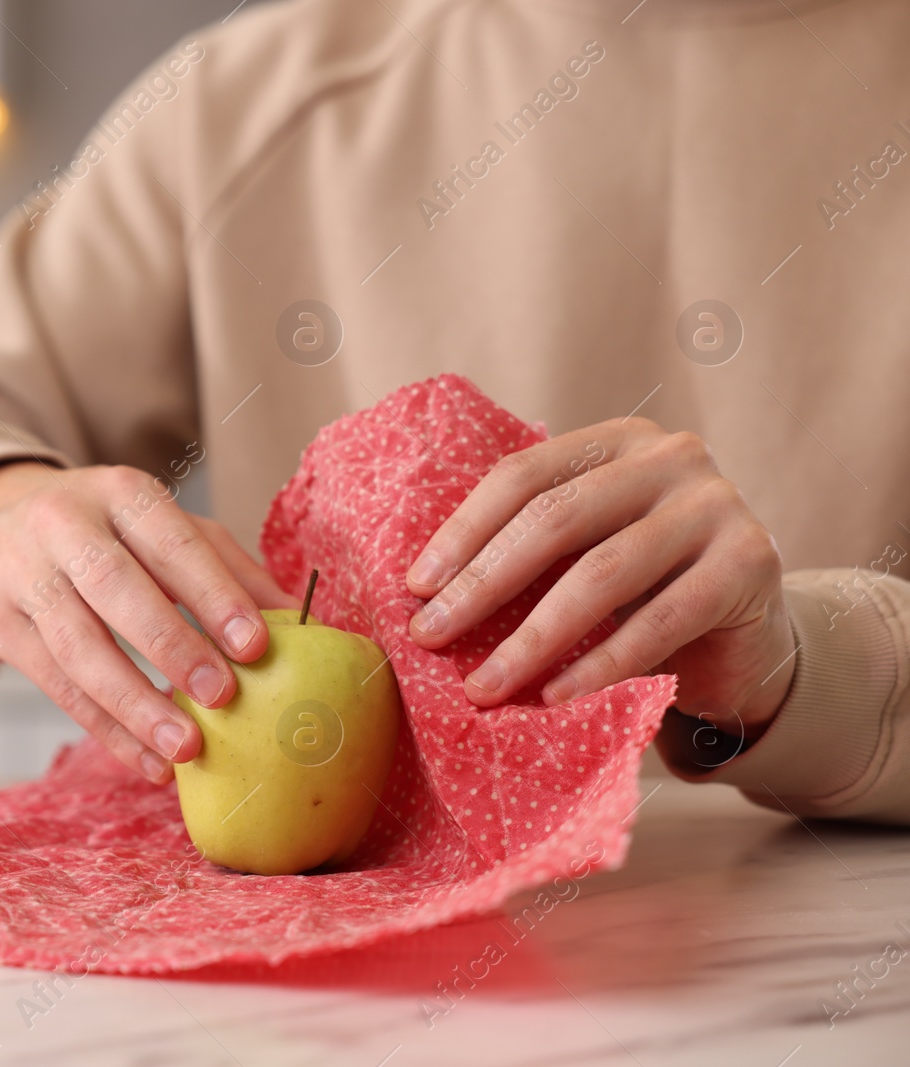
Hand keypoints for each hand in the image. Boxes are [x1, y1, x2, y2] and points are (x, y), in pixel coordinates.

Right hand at [0, 461, 297, 782]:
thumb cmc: (97, 530)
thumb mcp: (156, 526)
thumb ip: (225, 565)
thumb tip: (299, 618)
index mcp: (119, 492)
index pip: (171, 541)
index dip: (214, 593)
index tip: (255, 645)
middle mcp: (63, 525)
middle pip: (115, 586)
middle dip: (171, 645)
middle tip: (223, 695)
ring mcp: (23, 575)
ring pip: (78, 646)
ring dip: (134, 703)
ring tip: (185, 747)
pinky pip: (57, 686)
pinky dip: (106, 729)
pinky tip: (148, 760)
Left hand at [404, 419, 795, 735]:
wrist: (746, 636)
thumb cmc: (640, 592)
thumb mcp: (583, 552)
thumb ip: (527, 550)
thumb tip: (424, 594)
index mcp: (616, 441)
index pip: (523, 475)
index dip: (464, 531)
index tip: (416, 587)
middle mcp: (670, 457)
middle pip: (556, 519)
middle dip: (483, 584)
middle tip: (430, 635)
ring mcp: (716, 505)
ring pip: (602, 573)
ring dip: (532, 638)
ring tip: (484, 685)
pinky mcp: (750, 563)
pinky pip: (659, 622)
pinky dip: (600, 665)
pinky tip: (555, 698)